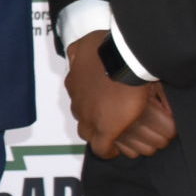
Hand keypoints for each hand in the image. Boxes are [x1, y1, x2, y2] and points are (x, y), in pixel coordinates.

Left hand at [65, 32, 165, 158]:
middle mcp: (77, 102)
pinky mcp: (105, 129)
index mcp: (73, 84)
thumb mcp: (83, 45)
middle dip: (93, 119)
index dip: (89, 105)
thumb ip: (76, 52)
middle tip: (109, 119)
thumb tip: (72, 55)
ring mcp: (89, 117)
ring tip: (114, 133)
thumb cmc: (105, 48)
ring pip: (89, 132)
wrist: (123, 60)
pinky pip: (102, 148)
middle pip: (82, 118)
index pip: (77, 100)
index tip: (99, 106)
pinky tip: (115, 149)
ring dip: (100, 133)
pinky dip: (108, 150)